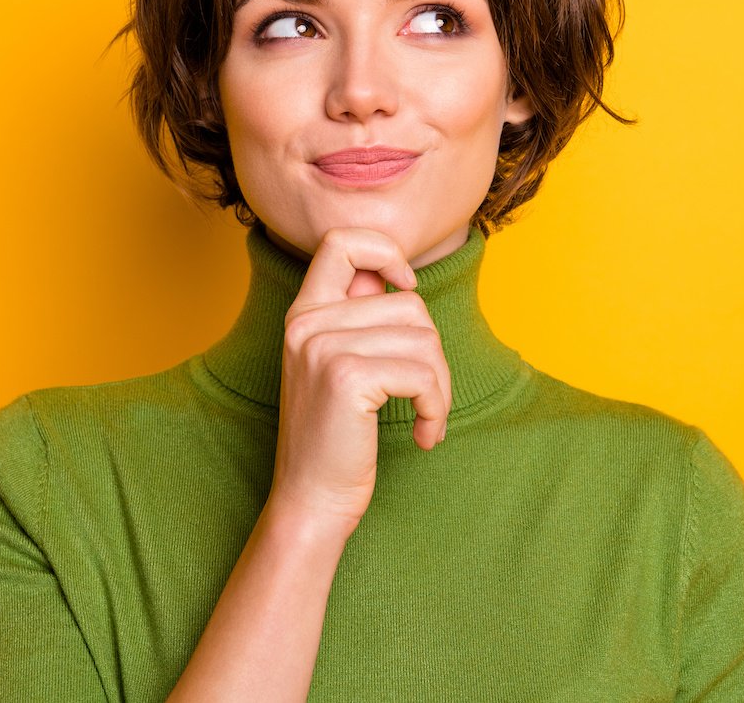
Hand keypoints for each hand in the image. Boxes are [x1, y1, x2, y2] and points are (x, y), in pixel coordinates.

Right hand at [265, 226, 452, 536]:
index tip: (405, 285)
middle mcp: (306, 322)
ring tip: (426, 417)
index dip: (384, 251)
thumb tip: (399, 278)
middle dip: (433, 355)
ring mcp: (322, 346)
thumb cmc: (337, 438)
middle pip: (409, 304)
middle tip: (427, 397)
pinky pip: (423, 374)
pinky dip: (436, 408)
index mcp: (303, 313)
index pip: (342, 241)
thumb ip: (359, 317)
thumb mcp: (338, 366)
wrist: (311, 500)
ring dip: (440, 387)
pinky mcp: (346, 376)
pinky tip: (424, 434)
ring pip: (424, 339)